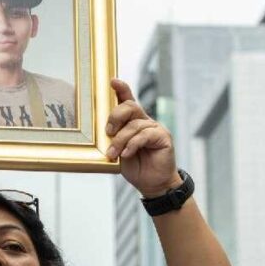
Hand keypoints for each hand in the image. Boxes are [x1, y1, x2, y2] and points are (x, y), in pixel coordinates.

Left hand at [106, 79, 180, 196]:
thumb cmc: (134, 166)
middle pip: (130, 107)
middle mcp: (144, 121)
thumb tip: (101, 131)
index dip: (121, 88)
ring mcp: (155, 127)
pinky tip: (127, 154)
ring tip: (113, 154)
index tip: (112, 81)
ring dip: (120, 140)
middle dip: (115, 117)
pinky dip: (133, 144)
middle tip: (107, 132)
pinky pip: (145, 135)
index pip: (127, 100)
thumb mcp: (118, 151)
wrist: (151, 183)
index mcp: (132, 121)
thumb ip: (113, 138)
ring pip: (134, 124)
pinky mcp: (163, 137)